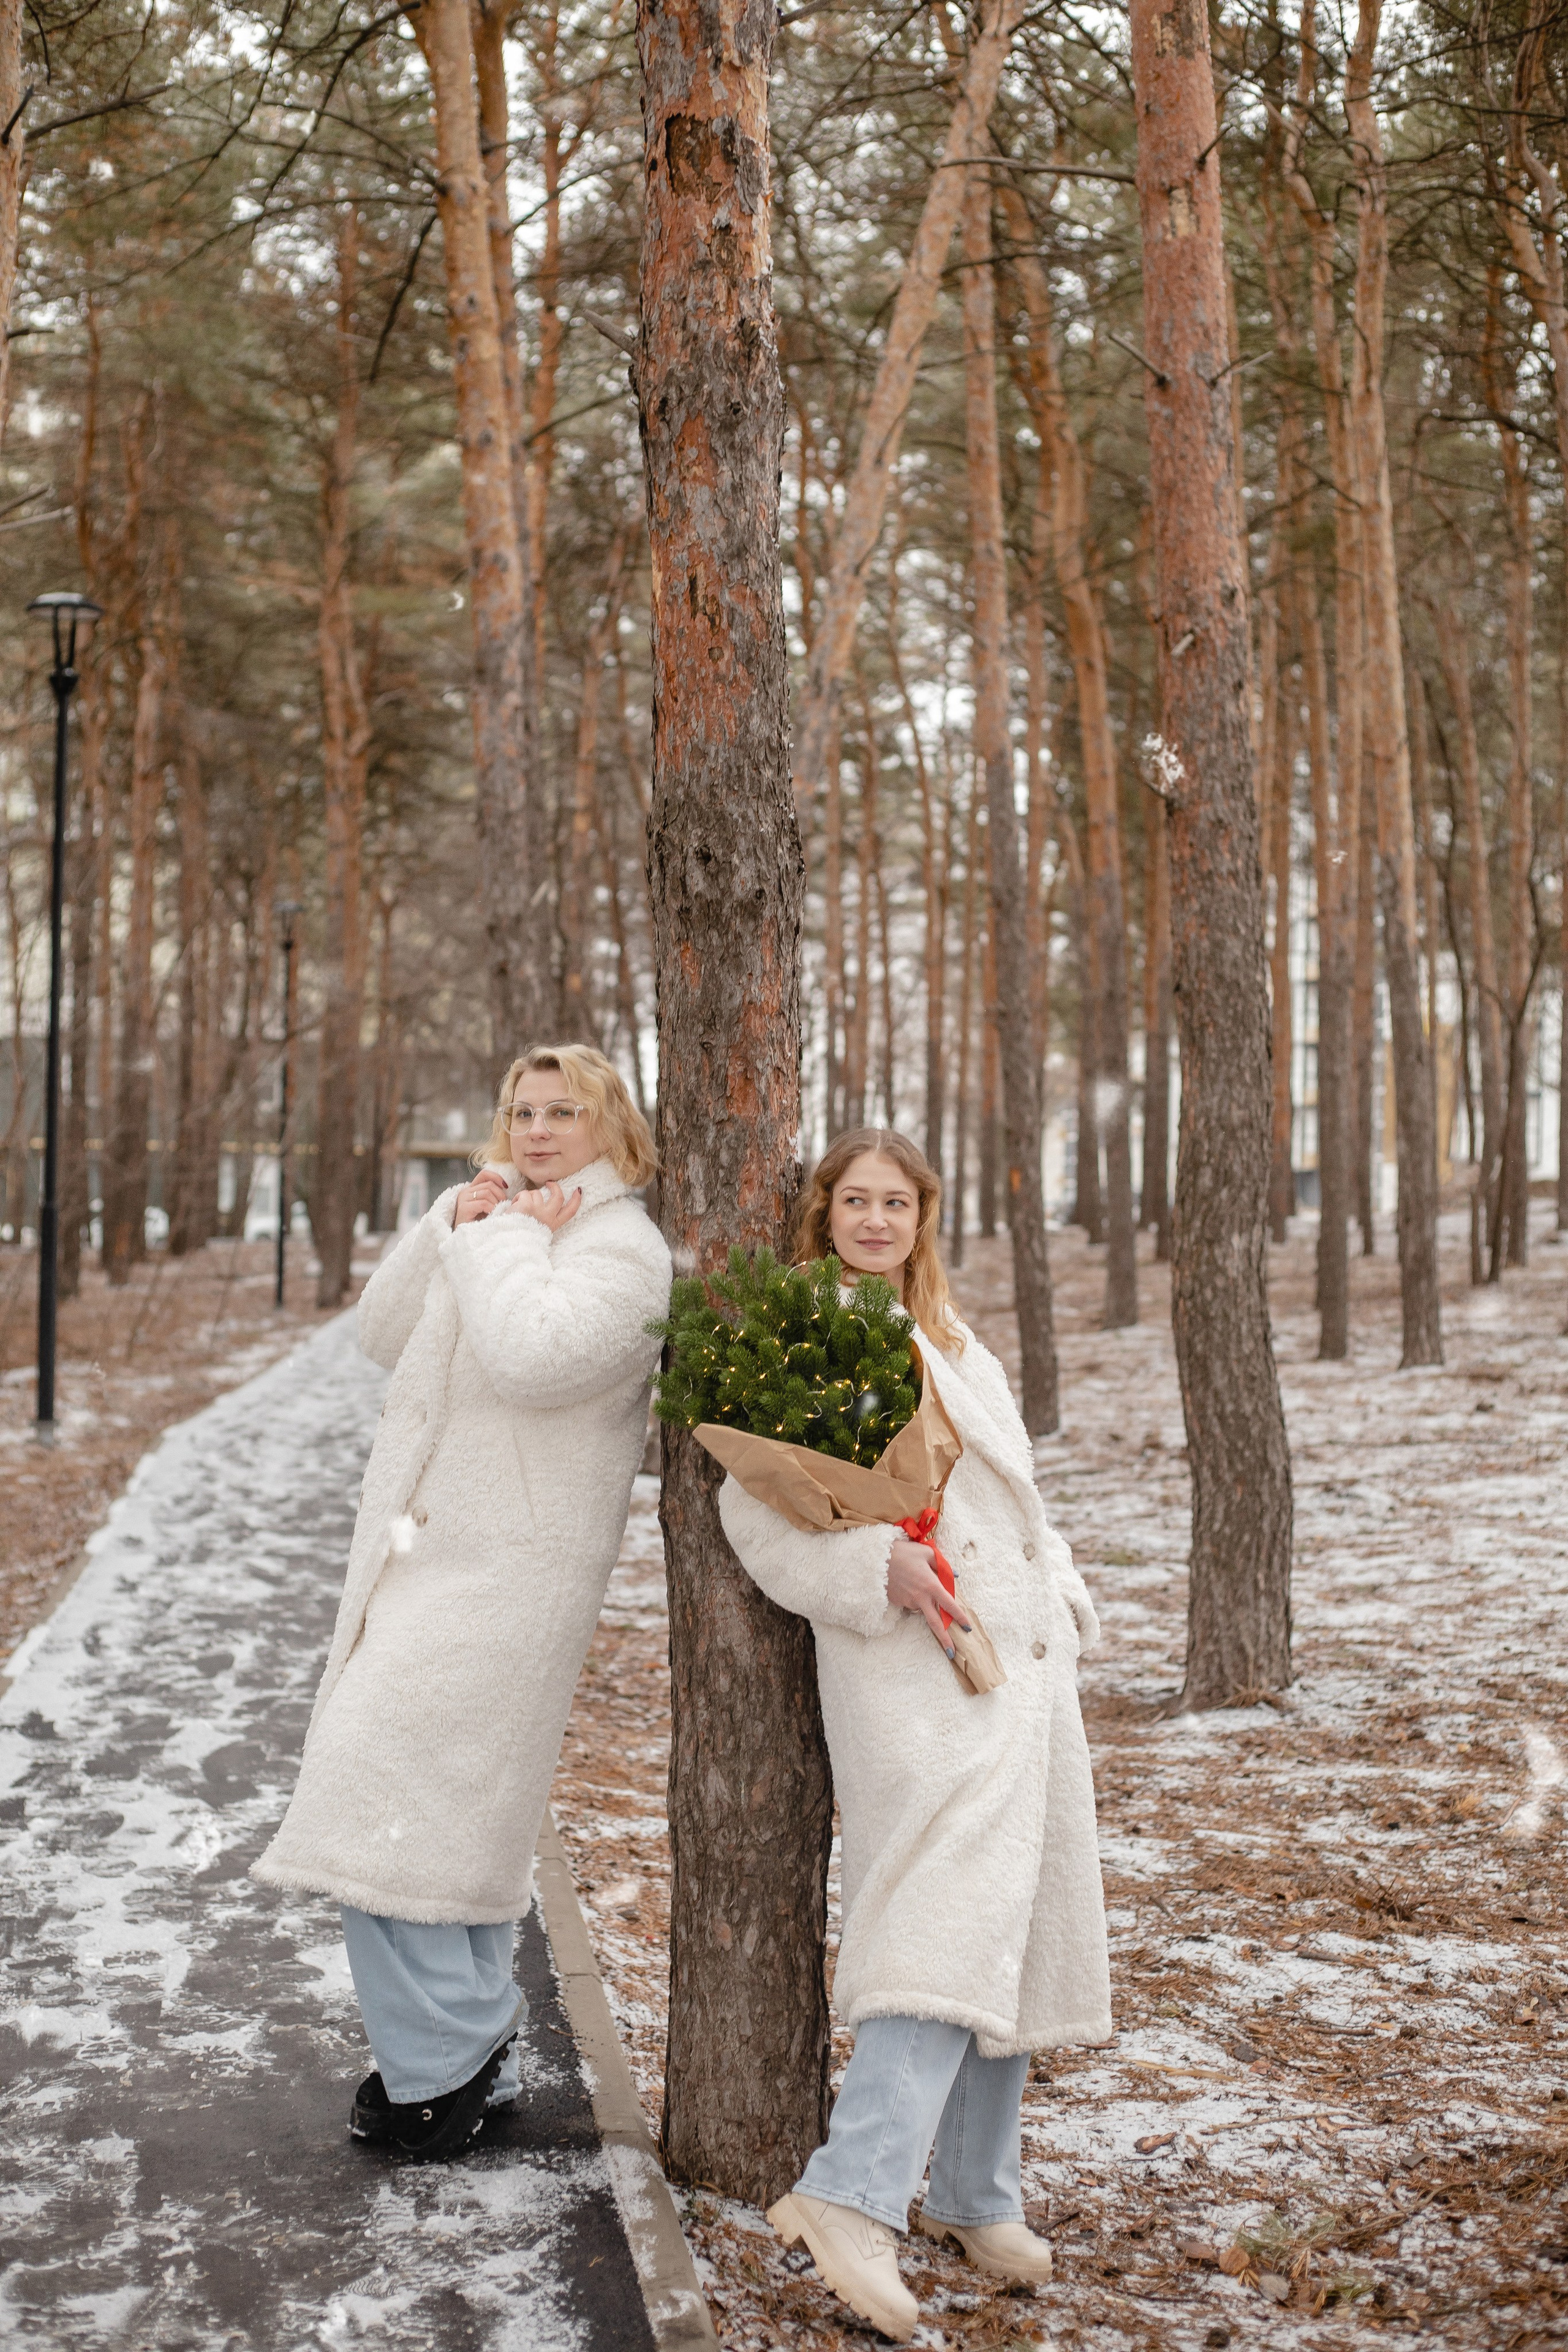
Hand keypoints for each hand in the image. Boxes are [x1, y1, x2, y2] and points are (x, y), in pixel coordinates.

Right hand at [453, 1169, 509, 1225]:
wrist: (467, 1238)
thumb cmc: (479, 1223)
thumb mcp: (487, 1206)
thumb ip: (492, 1195)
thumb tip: (505, 1187)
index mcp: (471, 1189)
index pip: (484, 1174)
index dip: (497, 1177)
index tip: (506, 1186)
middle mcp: (466, 1191)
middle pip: (489, 1184)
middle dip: (500, 1195)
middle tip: (502, 1206)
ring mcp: (463, 1199)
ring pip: (487, 1193)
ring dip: (496, 1203)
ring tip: (496, 1212)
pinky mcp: (464, 1207)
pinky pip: (483, 1203)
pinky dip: (491, 1209)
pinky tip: (491, 1215)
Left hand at [503, 1179, 581, 1231]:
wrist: (511, 1242)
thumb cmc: (522, 1236)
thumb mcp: (538, 1230)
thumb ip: (544, 1218)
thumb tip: (544, 1202)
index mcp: (552, 1224)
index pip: (570, 1211)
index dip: (576, 1199)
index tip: (578, 1190)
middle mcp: (548, 1216)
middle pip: (558, 1196)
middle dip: (555, 1187)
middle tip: (549, 1183)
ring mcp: (538, 1210)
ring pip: (536, 1193)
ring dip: (527, 1196)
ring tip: (520, 1207)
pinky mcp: (527, 1205)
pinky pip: (524, 1193)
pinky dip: (517, 1198)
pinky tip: (513, 1206)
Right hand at [886, 1537, 971, 1656]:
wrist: (877, 1557)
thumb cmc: (904, 1552)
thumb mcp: (927, 1552)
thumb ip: (943, 1565)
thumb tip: (955, 1576)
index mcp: (931, 1585)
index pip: (949, 1605)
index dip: (960, 1617)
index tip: (967, 1627)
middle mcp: (920, 1597)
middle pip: (935, 1623)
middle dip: (945, 1640)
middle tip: (953, 1653)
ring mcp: (908, 1601)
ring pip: (922, 1608)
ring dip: (924, 1603)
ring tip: (915, 1581)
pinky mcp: (898, 1602)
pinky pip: (910, 1603)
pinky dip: (913, 1597)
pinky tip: (906, 1584)